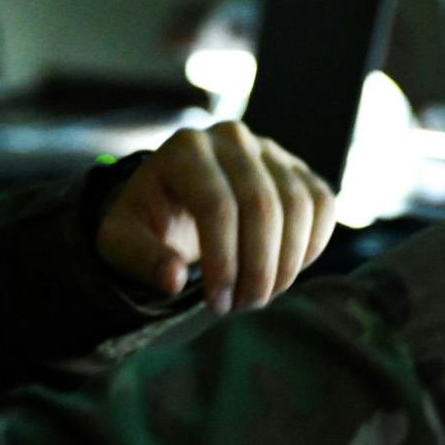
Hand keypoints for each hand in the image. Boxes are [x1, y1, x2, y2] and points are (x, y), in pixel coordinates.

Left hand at [95, 121, 337, 312]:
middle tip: (244, 306)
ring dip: (287, 264)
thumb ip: (141, 258)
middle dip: (259, 268)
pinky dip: (312, 246)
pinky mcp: (297, 168)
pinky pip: (322, 205)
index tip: (219, 303)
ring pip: (300, 206)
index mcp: (185, 149)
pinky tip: (284, 272)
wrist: (174, 204)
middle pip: (263, 206)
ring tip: (260, 295)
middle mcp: (231, 138)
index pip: (217, 205)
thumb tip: (173, 279)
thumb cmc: (146, 224)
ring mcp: (270, 150)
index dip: (224, 261)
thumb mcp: (122, 242)